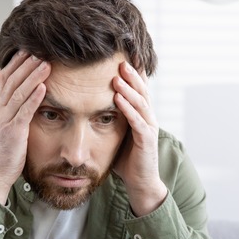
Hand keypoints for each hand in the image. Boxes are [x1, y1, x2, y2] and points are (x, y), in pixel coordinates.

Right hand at [0, 52, 49, 204]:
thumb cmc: (5, 148)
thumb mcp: (7, 123)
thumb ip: (14, 107)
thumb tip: (26, 92)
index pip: (6, 76)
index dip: (17, 62)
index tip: (30, 48)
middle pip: (13, 80)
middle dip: (27, 64)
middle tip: (41, 49)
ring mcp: (5, 119)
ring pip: (19, 92)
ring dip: (33, 76)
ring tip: (46, 64)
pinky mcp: (13, 131)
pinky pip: (24, 111)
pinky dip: (34, 98)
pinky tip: (43, 87)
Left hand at [113, 61, 167, 216]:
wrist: (140, 183)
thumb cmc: (127, 159)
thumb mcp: (117, 134)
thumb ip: (110, 119)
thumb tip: (89, 105)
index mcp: (141, 114)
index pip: (138, 88)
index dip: (132, 72)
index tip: (122, 55)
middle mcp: (148, 118)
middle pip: (141, 90)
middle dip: (131, 74)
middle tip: (120, 57)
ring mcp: (149, 128)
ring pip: (141, 103)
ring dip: (129, 88)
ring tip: (118, 74)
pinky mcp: (146, 141)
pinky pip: (137, 121)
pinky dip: (128, 109)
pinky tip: (118, 99)